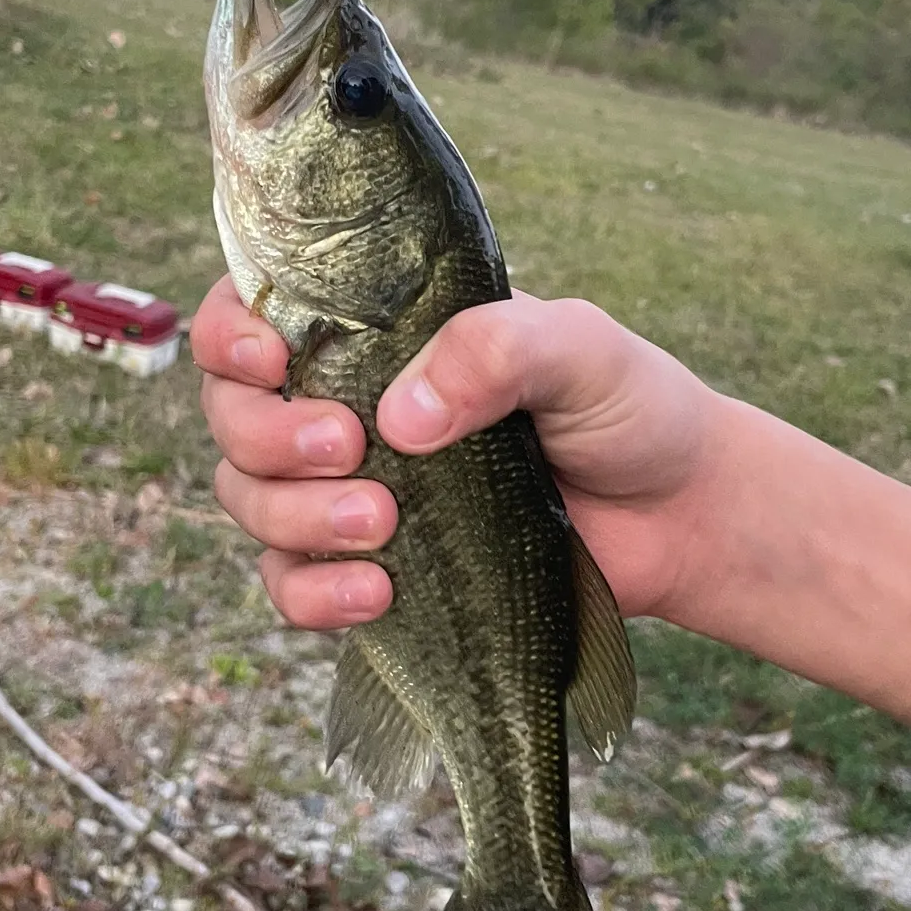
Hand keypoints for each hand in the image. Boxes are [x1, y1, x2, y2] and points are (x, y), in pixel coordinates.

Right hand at [192, 275, 727, 628]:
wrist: (679, 517)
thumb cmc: (631, 410)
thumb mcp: (577, 349)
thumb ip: (495, 349)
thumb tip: (401, 416)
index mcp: (380, 334)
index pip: (255, 314)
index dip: (230, 336)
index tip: (269, 361)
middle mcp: (350, 407)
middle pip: (234, 419)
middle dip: (268, 437)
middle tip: (350, 451)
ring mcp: (355, 493)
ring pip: (253, 504)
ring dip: (296, 518)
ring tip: (382, 528)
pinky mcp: (375, 570)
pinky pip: (294, 587)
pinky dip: (314, 595)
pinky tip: (376, 593)